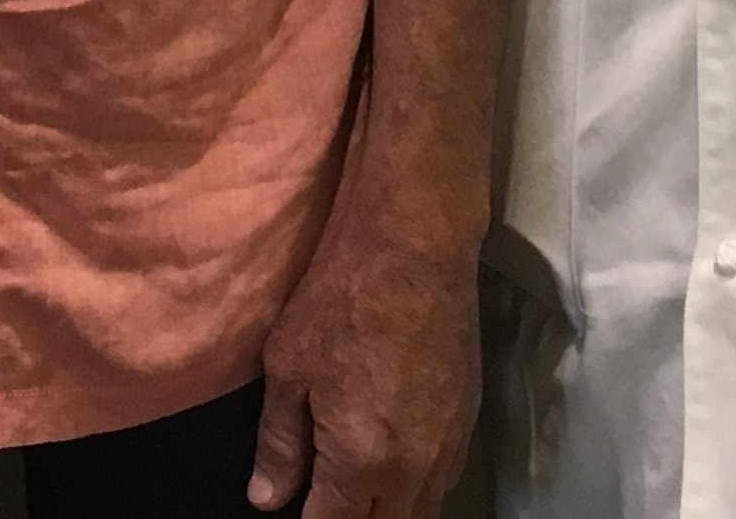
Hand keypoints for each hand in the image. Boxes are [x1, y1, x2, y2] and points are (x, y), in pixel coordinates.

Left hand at [249, 195, 479, 518]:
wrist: (414, 243)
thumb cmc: (340, 296)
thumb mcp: (288, 366)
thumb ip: (279, 442)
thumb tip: (266, 497)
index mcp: (361, 461)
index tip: (295, 510)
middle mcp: (414, 468)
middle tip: (325, 498)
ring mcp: (449, 444)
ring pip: (422, 510)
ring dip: (389, 511)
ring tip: (359, 493)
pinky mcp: (469, 417)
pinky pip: (445, 479)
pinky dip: (418, 487)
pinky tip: (396, 467)